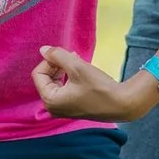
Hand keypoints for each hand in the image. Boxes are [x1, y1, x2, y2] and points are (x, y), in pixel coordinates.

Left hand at [31, 47, 158, 122]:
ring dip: (64, 70)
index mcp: (49, 100)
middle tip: (73, 57)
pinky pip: (63, 89)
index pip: (38, 74)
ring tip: (78, 63)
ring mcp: (62, 110)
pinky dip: (69, 78)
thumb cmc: (98, 87)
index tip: (66, 56)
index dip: (50, 61)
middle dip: (57, 65)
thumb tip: (43, 49)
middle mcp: (52, 108)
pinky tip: (81, 72)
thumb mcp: (77, 67)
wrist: (121, 104)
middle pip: (45, 79)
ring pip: (55, 83)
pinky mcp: (72, 108)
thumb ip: (57, 56)